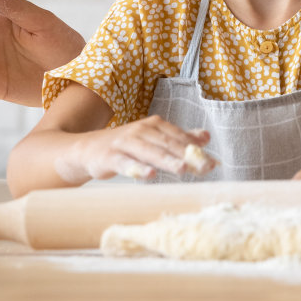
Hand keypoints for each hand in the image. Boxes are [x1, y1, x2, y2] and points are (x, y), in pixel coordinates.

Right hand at [63, 118, 211, 182]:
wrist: (87, 149)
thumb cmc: (125, 146)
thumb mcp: (153, 139)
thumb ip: (178, 138)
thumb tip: (205, 137)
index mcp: (154, 125)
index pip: (179, 137)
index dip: (196, 150)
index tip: (213, 163)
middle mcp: (141, 130)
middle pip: (168, 144)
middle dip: (188, 156)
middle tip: (205, 168)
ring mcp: (125, 142)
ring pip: (149, 152)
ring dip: (166, 160)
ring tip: (182, 169)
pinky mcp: (110, 156)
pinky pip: (125, 163)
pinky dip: (137, 168)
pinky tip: (148, 175)